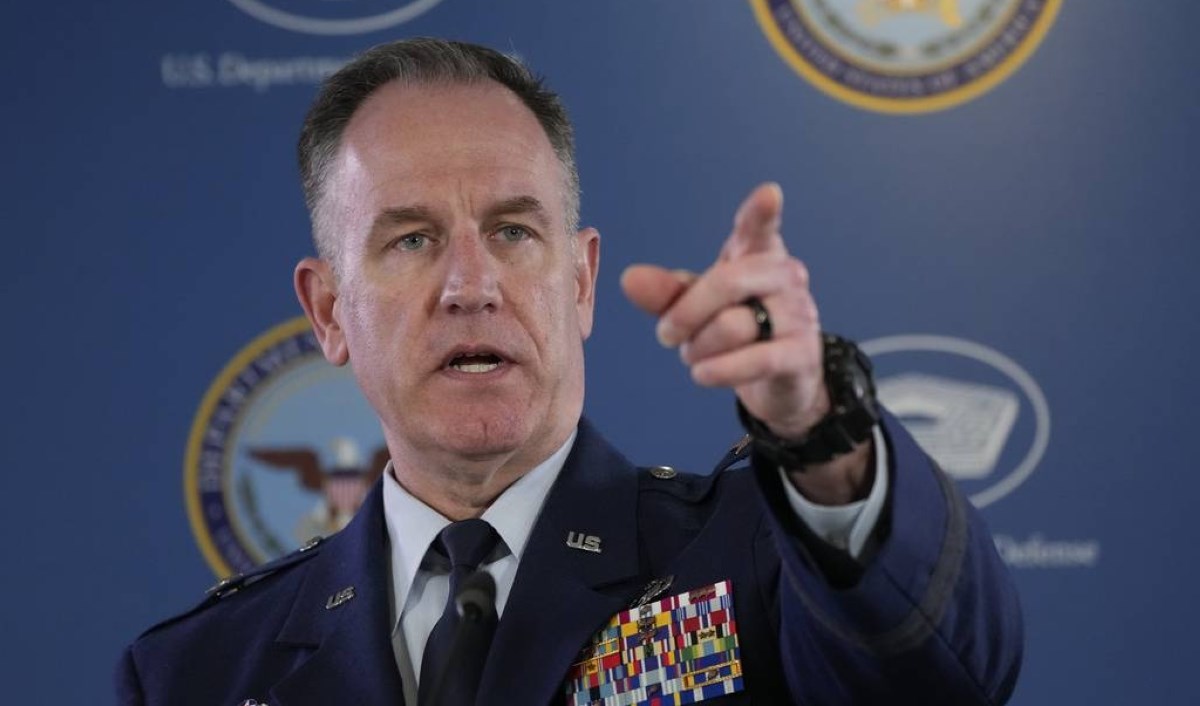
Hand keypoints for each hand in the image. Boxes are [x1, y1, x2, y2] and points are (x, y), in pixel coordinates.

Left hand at [621, 183, 871, 502]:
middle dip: (685, 312)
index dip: (762, 213)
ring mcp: (799, 313)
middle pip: (728, 282)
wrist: (777, 377)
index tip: (770, 193)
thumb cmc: (734, 325)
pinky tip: (702, 374)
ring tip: (696, 355)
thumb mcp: (695, 305)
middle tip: (665, 334)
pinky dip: (720, 370)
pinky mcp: (803, 353)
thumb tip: (629, 279)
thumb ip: (664, 291)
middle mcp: (786, 276)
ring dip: (699, 347)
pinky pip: (756, 360)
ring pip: (733, 326)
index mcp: (758, 253)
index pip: (759, 229)